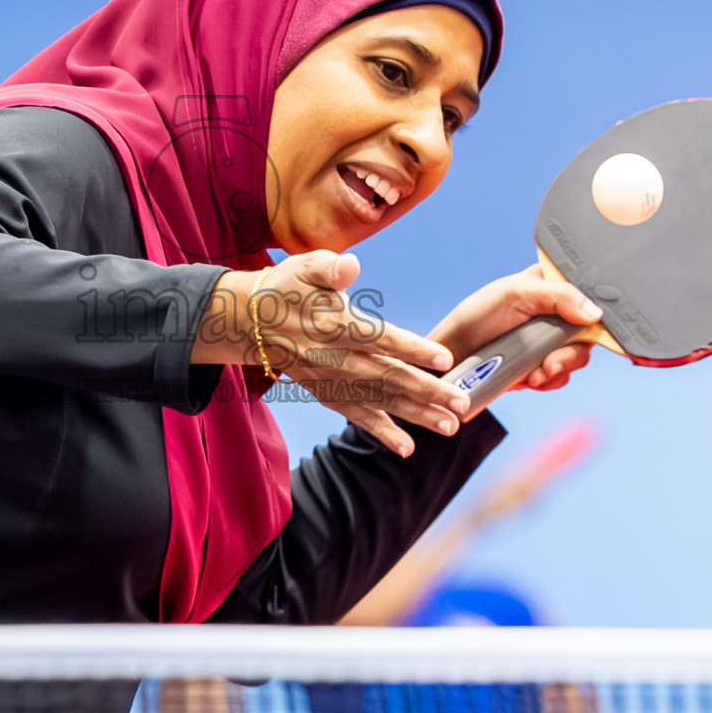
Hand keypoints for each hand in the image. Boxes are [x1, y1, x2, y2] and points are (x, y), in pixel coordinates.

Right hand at [193, 250, 470, 457]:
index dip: (411, 348)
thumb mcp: (304, 266)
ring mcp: (330, 379)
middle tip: (462, 404)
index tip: (445, 359)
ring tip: (449, 426)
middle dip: (426, 392)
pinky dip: (382, 432)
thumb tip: (351, 265)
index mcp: (333, 324)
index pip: (378, 337)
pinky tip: (408, 448)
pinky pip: (357, 415)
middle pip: (386, 376)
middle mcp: (333, 358)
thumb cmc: (286, 288)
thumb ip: (329, 267)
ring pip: (378, 400)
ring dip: (415, 415)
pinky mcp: (326, 393)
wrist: (249, 322)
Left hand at [427, 263, 602, 392]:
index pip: (588, 296)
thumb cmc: (476, 316)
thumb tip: (595, 314)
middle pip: (588, 333)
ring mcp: (547, 341)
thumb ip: (557, 296)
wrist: (451, 357)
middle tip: (550, 363)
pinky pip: (560, 376)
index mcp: (551, 286)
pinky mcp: (539, 365)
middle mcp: (554, 313)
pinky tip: (529, 380)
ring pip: (576, 357)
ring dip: (558, 370)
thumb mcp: (514, 294)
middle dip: (571, 353)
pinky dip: (548, 381)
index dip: (594, 314)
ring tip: (534, 375)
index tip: (587, 328)